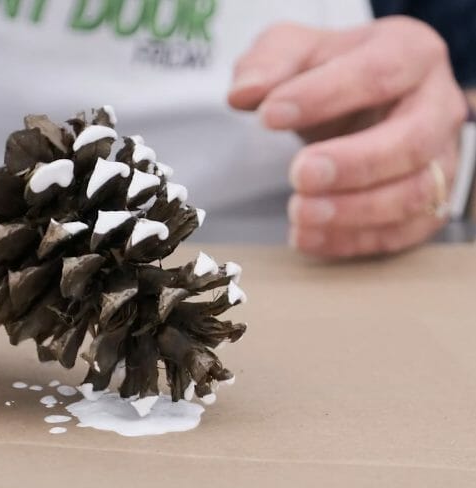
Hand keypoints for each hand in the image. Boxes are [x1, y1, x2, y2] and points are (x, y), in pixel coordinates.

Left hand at [229, 17, 467, 257]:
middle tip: (299, 175)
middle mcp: (437, 105)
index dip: (323, 96)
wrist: (352, 100)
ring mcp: (440, 157)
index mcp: (410, 53)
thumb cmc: (328, 70)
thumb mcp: (292, 50)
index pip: (377, 74)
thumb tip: (244, 94)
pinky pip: (404, 231)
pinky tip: (308, 238)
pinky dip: (355, 241)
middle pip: (412, 140)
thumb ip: (267, 65)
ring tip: (298, 214)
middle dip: (354, 164)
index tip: (268, 116)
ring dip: (354, 211)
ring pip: (415, 193)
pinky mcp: (429, 201)